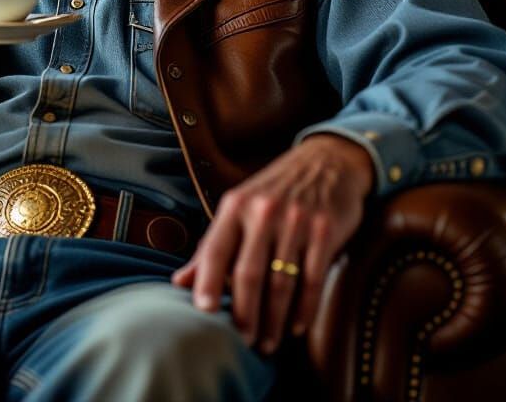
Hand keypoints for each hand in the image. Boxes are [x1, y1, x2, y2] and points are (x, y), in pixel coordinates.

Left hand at [170, 134, 373, 353]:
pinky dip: (304, 308)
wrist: (326, 162)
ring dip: (273, 320)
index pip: (215, 249)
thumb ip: (212, 246)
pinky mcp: (325, 231)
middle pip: (248, 273)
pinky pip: (312, 279)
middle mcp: (263, 211)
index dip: (207, 282)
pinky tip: (295, 326)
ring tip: (268, 342)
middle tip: (243, 342)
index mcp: (236, 205)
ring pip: (280, 282)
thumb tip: (179, 282)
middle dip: (244, 314)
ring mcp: (296, 221)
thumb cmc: (274, 192)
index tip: (203, 313)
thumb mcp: (239, 208)